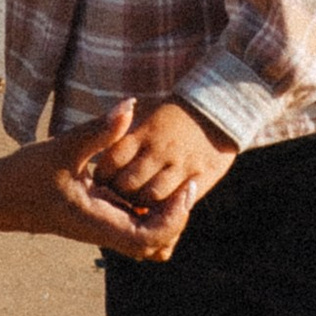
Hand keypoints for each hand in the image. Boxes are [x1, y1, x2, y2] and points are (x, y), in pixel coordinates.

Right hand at [0, 101, 176, 261]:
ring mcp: (100, 227)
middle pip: (157, 244)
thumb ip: (98, 130)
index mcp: (97, 223)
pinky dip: (148, 212)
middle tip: (185, 183)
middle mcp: (102, 231)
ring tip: (170, 183)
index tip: (186, 186)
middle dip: (177, 219)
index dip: (177, 217)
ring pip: (146, 239)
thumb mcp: (61, 148)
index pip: (151, 238)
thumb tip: (130, 105)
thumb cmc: (22, 175)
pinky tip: (144, 181)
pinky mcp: (96, 218)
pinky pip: (133, 226)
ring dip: (164, 218)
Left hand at [98, 100, 238, 257]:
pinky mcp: (202, 176)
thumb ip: (123, 133)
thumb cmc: (174, 114)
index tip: (103, 180)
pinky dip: (167, 208)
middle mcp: (161, 149)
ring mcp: (182, 163)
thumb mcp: (146, 115)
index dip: (104, 175)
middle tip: (117, 198)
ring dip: (141, 205)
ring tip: (138, 204)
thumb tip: (98, 149)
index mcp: (144, 132)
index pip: (112, 161)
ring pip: (152, 197)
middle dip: (119, 194)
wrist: (217, 108)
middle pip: (129, 184)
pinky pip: (180, 200)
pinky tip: (160, 207)